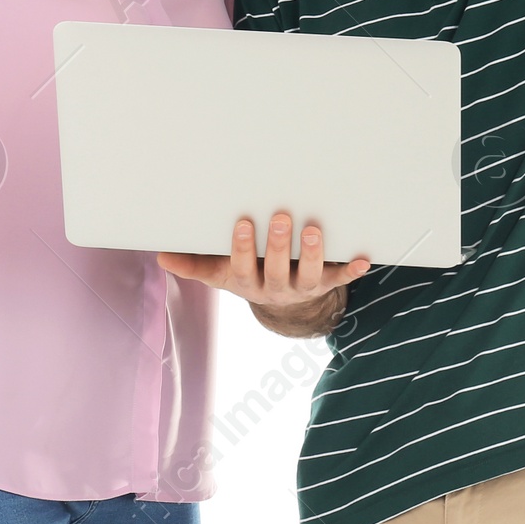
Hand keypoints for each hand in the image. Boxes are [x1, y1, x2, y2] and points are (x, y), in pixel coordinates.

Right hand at [156, 212, 368, 309]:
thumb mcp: (219, 273)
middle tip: (279, 216)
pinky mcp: (325, 284)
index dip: (243, 248)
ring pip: (308, 276)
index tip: (243, 222)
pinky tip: (363, 259)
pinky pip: (339, 280)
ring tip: (313, 230)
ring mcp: (302, 288)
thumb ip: (193, 264)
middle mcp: (275, 288)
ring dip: (312, 255)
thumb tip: (161, 256)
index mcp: (247, 282)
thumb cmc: (248, 275)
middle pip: (276, 271)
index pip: (242, 267)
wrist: (283, 306)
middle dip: (277, 246)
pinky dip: (351, 271)